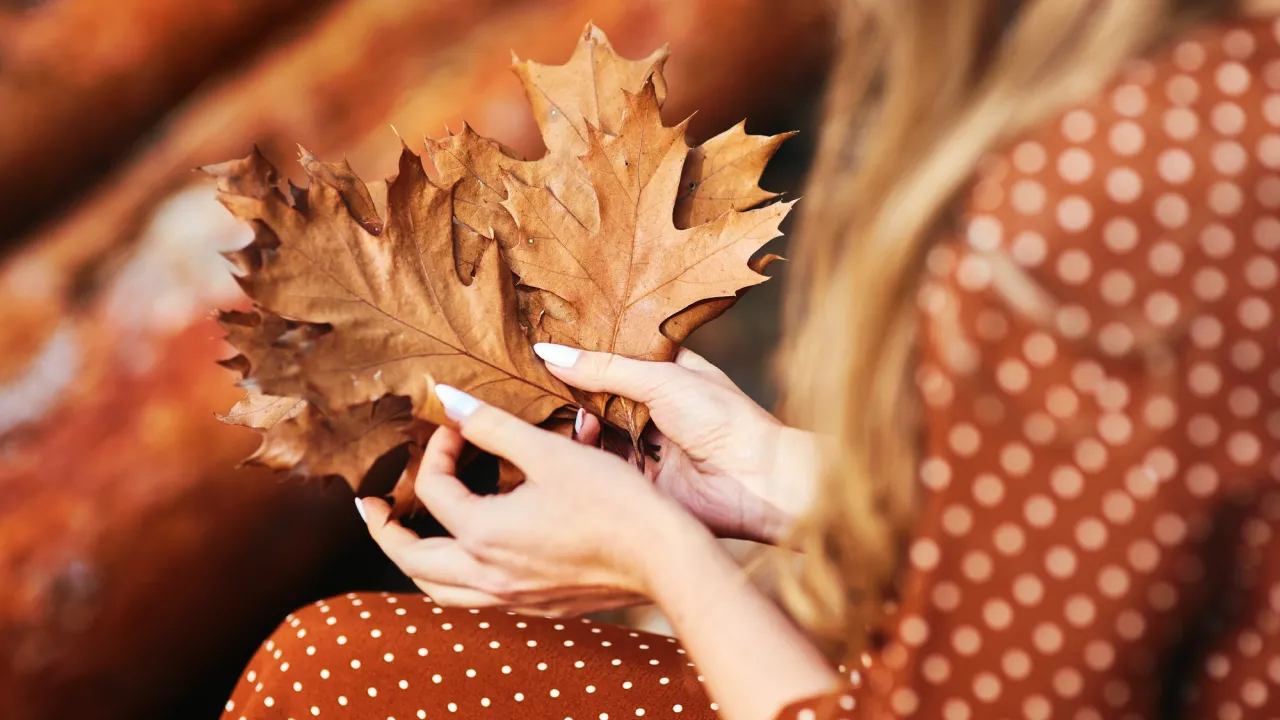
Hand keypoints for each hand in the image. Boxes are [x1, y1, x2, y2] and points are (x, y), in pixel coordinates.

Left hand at [358, 385, 696, 616]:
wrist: (665, 558)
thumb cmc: (613, 502)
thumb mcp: (550, 453)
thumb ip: (492, 425)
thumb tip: (446, 399)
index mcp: (483, 534)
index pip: (433, 489)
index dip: (438, 448)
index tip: (457, 424)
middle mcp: (488, 575)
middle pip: (412, 559)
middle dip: (386, 530)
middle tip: (374, 506)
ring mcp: (511, 597)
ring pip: (440, 590)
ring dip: (416, 562)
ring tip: (410, 537)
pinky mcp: (537, 606)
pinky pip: (475, 600)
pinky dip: (455, 578)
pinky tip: (470, 556)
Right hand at [533, 343, 817, 544]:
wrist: (757, 481)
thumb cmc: (722, 418)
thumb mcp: (662, 378)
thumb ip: (604, 368)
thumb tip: (548, 353)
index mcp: (668, 373)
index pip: (615, 358)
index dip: (583, 354)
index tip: (542, 345)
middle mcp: (654, 409)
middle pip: (600, 397)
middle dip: (571, 391)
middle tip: (533, 382)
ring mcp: (646, 446)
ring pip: (596, 432)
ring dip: (576, 422)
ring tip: (560, 413)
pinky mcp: (639, 482)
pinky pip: (601, 465)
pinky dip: (584, 454)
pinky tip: (572, 439)